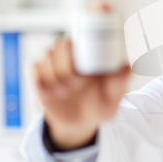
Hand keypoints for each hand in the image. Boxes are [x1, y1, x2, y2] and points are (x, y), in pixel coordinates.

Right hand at [33, 36, 130, 150]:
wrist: (79, 124)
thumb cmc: (99, 107)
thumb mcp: (112, 100)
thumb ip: (118, 84)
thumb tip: (128, 67)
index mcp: (91, 58)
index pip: (83, 37)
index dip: (83, 45)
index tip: (86, 65)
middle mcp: (72, 57)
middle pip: (62, 43)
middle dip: (67, 63)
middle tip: (77, 82)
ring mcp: (54, 65)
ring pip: (47, 56)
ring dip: (55, 75)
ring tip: (66, 91)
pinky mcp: (39, 76)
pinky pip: (34, 67)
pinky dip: (42, 79)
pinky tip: (51, 92)